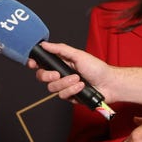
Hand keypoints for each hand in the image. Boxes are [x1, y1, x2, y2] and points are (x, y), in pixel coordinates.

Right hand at [27, 42, 141, 106]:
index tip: (32, 63)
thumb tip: (45, 44)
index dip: (34, 64)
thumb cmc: (97, 68)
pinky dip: (72, 90)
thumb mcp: (78, 55)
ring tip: (78, 79)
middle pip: (42, 77)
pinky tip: (81, 87)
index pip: (42, 64)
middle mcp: (61, 75)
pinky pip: (62, 96)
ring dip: (66, 83)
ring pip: (52, 88)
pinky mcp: (70, 97)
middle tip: (58, 74)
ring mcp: (65, 86)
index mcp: (61, 63)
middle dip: (48, 76)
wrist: (109, 83)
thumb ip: (60, 50)